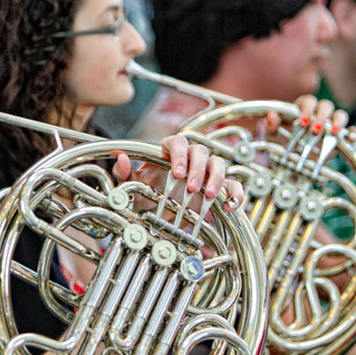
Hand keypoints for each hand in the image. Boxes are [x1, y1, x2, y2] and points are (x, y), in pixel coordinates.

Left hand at [112, 135, 243, 211]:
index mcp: (170, 152)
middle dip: (197, 168)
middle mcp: (191, 158)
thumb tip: (120, 157)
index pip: (178, 142)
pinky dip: (235, 194)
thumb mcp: (133, 186)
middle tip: (190, 187)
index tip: (177, 172)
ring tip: (210, 195)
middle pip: (200, 151)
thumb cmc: (147, 193)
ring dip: (216, 178)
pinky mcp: (219, 188)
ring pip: (218, 164)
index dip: (179, 154)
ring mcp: (206, 172)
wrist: (160, 212)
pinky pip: (233, 186)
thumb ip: (124, 173)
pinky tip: (229, 206)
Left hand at [261, 96, 353, 141]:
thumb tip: (272, 117)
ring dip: (338, 123)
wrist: (293, 162)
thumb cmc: (284, 144)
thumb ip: (271, 126)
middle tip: (315, 130)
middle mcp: (320, 114)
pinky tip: (351, 138)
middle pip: (326, 106)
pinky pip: (353, 131)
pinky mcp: (342, 138)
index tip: (302, 122)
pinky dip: (354, 133)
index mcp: (304, 109)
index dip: (307, 109)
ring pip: (341, 115)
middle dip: (321, 117)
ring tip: (333, 133)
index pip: (309, 101)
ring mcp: (333, 125)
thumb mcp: (274, 137)